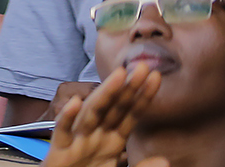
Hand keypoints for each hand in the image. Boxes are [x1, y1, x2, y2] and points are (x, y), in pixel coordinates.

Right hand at [42, 64, 163, 166]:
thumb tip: (166, 161)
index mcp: (112, 140)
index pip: (130, 115)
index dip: (143, 97)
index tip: (156, 77)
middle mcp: (96, 136)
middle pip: (113, 108)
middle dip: (127, 88)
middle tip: (142, 66)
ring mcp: (77, 141)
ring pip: (91, 113)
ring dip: (104, 95)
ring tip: (118, 76)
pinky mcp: (59, 151)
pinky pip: (62, 132)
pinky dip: (67, 118)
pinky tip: (76, 103)